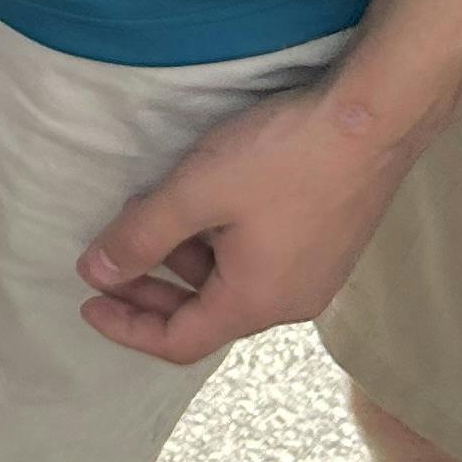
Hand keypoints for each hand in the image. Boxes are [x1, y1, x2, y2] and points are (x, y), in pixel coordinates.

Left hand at [77, 77, 419, 363]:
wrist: (375, 120)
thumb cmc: (283, 157)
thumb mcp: (196, 193)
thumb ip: (141, 235)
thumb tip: (95, 272)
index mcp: (256, 303)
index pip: (178, 342)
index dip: (126, 326)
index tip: (87, 301)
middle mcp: (290, 302)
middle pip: (205, 315)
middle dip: (148, 291)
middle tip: (105, 259)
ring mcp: (315, 274)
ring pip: (231, 284)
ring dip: (183, 260)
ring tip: (148, 212)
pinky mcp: (327, 244)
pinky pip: (258, 262)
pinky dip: (218, 245)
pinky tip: (202, 204)